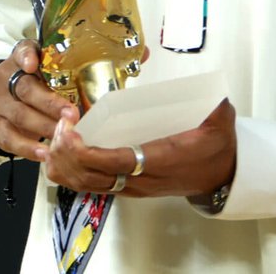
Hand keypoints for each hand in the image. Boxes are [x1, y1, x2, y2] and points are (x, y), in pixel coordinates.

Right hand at [0, 39, 75, 160]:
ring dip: (43, 128)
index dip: (27, 58)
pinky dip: (27, 148)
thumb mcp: (48, 66)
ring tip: (62, 136)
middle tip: (72, 115)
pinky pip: (8, 139)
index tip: (33, 65)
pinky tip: (45, 154)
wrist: (12, 95)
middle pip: (26, 90)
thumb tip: (92, 80)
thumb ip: (62, 66)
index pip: (21, 52)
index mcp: (18, 59)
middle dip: (50, 104)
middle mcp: (3, 79)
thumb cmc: (39, 80)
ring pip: (18, 116)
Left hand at [37, 98, 237, 200]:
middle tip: (59, 127)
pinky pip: (92, 186)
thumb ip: (215, 104)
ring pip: (87, 185)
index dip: (88, 153)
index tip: (70, 133)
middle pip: (92, 177)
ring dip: (65, 165)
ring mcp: (132, 187)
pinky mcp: (128, 188)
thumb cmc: (215, 150)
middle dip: (68, 155)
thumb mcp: (220, 124)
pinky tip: (59, 156)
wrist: (219, 177)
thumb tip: (211, 88)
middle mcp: (141, 180)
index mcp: (160, 161)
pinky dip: (71, 173)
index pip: (116, 162)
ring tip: (54, 139)